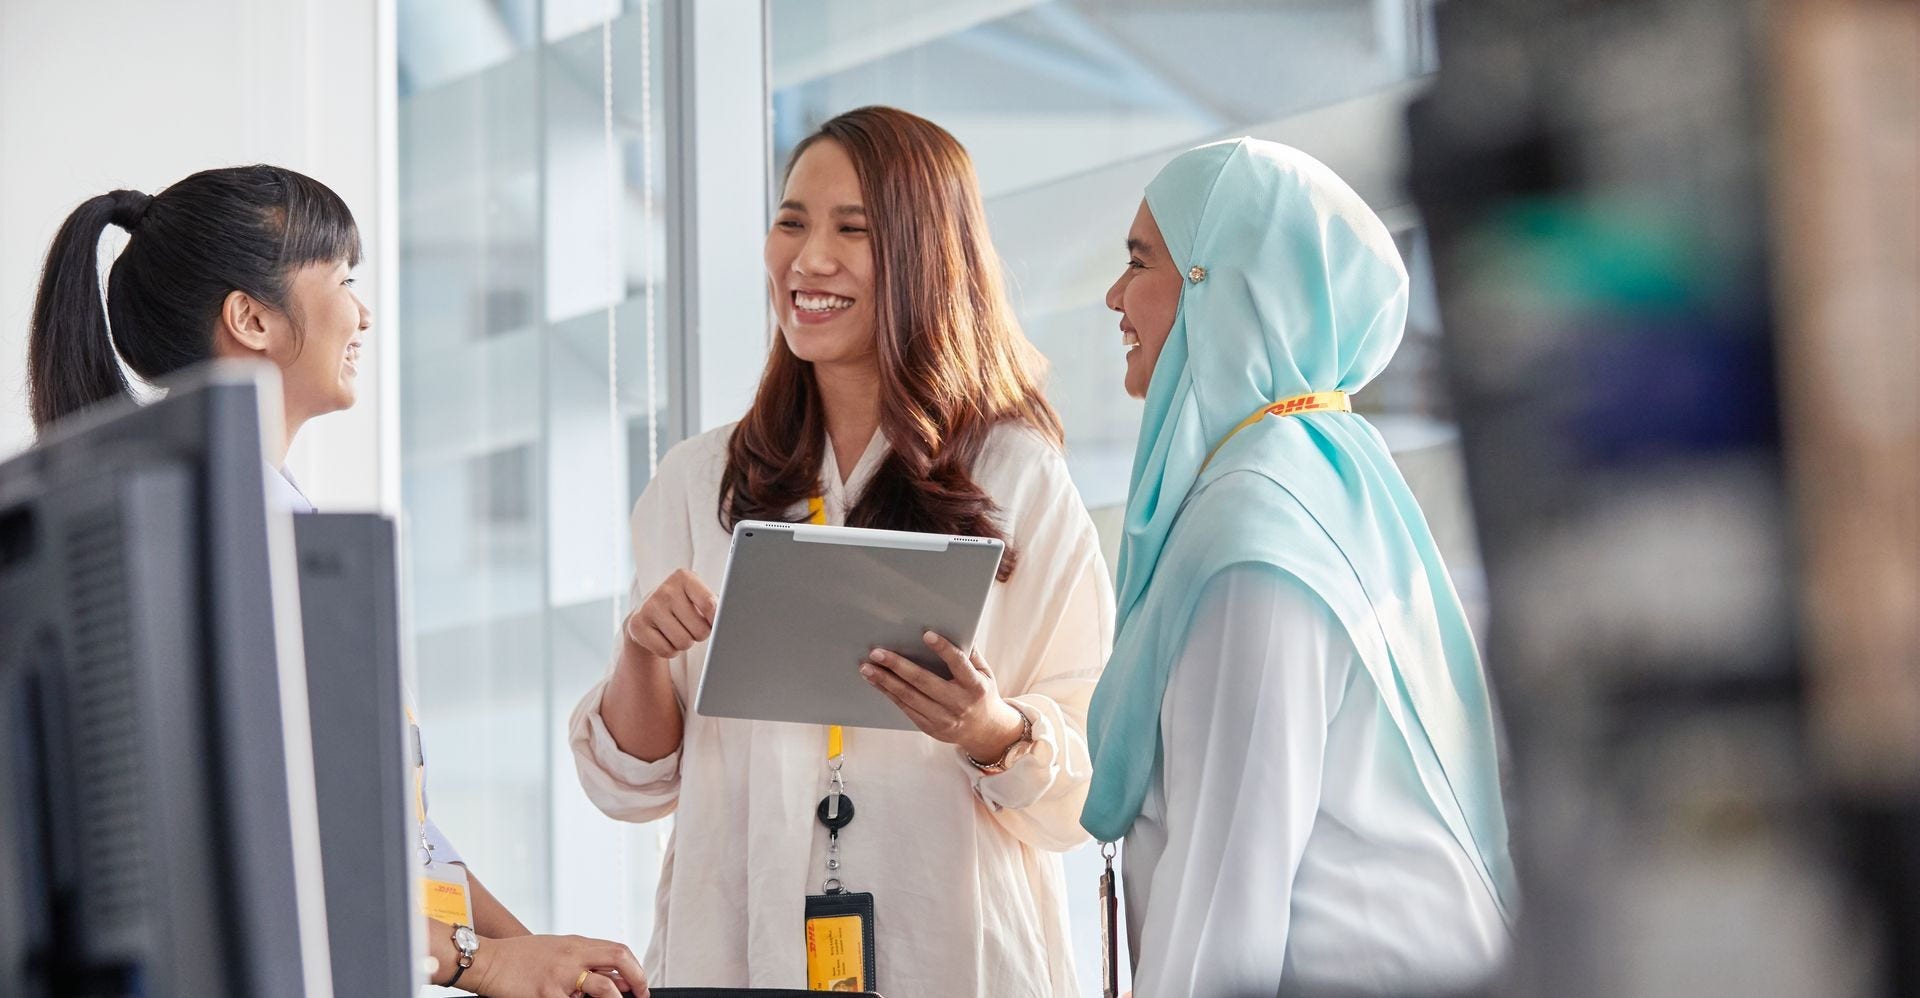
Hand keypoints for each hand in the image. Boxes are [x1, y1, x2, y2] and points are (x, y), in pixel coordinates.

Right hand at [465, 933, 647, 997]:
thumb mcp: (557, 950)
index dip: (636, 968)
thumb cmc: (521, 957)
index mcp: (577, 944)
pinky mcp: (545, 993)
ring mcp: (560, 976)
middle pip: (618, 961)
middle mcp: (573, 956)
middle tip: (641, 996)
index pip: (618, 951)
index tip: (641, 985)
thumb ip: (584, 960)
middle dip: (637, 980)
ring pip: (602, 988)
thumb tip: (614, 976)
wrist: (489, 960)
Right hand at [625, 568, 716, 659]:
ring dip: (685, 643)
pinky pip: (666, 651)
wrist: (646, 612)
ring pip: (683, 642)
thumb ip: (715, 604)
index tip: (715, 622)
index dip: (716, 619)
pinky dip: (670, 651)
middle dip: (700, 634)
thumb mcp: (699, 597)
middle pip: (700, 630)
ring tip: (678, 631)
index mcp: (684, 577)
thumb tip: (729, 617)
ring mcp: (648, 606)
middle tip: (691, 627)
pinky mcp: (637, 625)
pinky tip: (665, 638)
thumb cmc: (682, 605)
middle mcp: (665, 589)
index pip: (710, 604)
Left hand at [861, 631, 1027, 762]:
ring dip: (885, 681)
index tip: (926, 634)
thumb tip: (958, 628)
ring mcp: (942, 718)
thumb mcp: (985, 673)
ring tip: (867, 668)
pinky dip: (888, 693)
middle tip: (877, 653)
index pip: (958, 664)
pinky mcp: (929, 727)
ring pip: (909, 697)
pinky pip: (905, 708)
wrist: (984, 732)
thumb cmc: (981, 694)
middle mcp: (958, 703)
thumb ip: (971, 653)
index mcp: (974, 686)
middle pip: (924, 682)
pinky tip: (876, 682)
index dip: (943, 649)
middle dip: (898, 666)